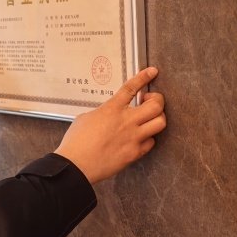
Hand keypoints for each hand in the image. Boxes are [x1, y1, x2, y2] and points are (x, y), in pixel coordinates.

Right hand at [54, 67, 165, 183]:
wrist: (76, 165)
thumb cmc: (76, 141)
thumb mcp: (85, 118)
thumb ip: (103, 112)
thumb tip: (110, 114)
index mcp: (111, 109)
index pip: (131, 88)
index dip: (143, 77)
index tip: (152, 71)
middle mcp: (126, 121)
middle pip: (156, 105)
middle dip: (157, 100)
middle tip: (149, 102)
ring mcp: (133, 137)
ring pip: (160, 122)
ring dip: (157, 118)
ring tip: (148, 119)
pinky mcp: (134, 153)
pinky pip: (151, 142)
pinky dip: (148, 138)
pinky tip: (140, 138)